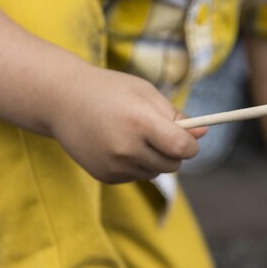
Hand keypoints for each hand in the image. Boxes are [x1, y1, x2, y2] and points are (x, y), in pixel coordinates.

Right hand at [51, 67, 206, 182]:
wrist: (62, 100)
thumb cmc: (110, 91)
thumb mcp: (145, 93)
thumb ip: (175, 116)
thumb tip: (203, 134)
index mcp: (141, 122)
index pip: (182, 148)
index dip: (191, 145)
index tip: (189, 139)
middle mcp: (127, 148)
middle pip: (172, 165)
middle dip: (174, 152)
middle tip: (160, 134)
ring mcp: (114, 165)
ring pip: (155, 173)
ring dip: (153, 158)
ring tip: (134, 136)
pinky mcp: (105, 176)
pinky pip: (135, 176)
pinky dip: (135, 164)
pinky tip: (117, 145)